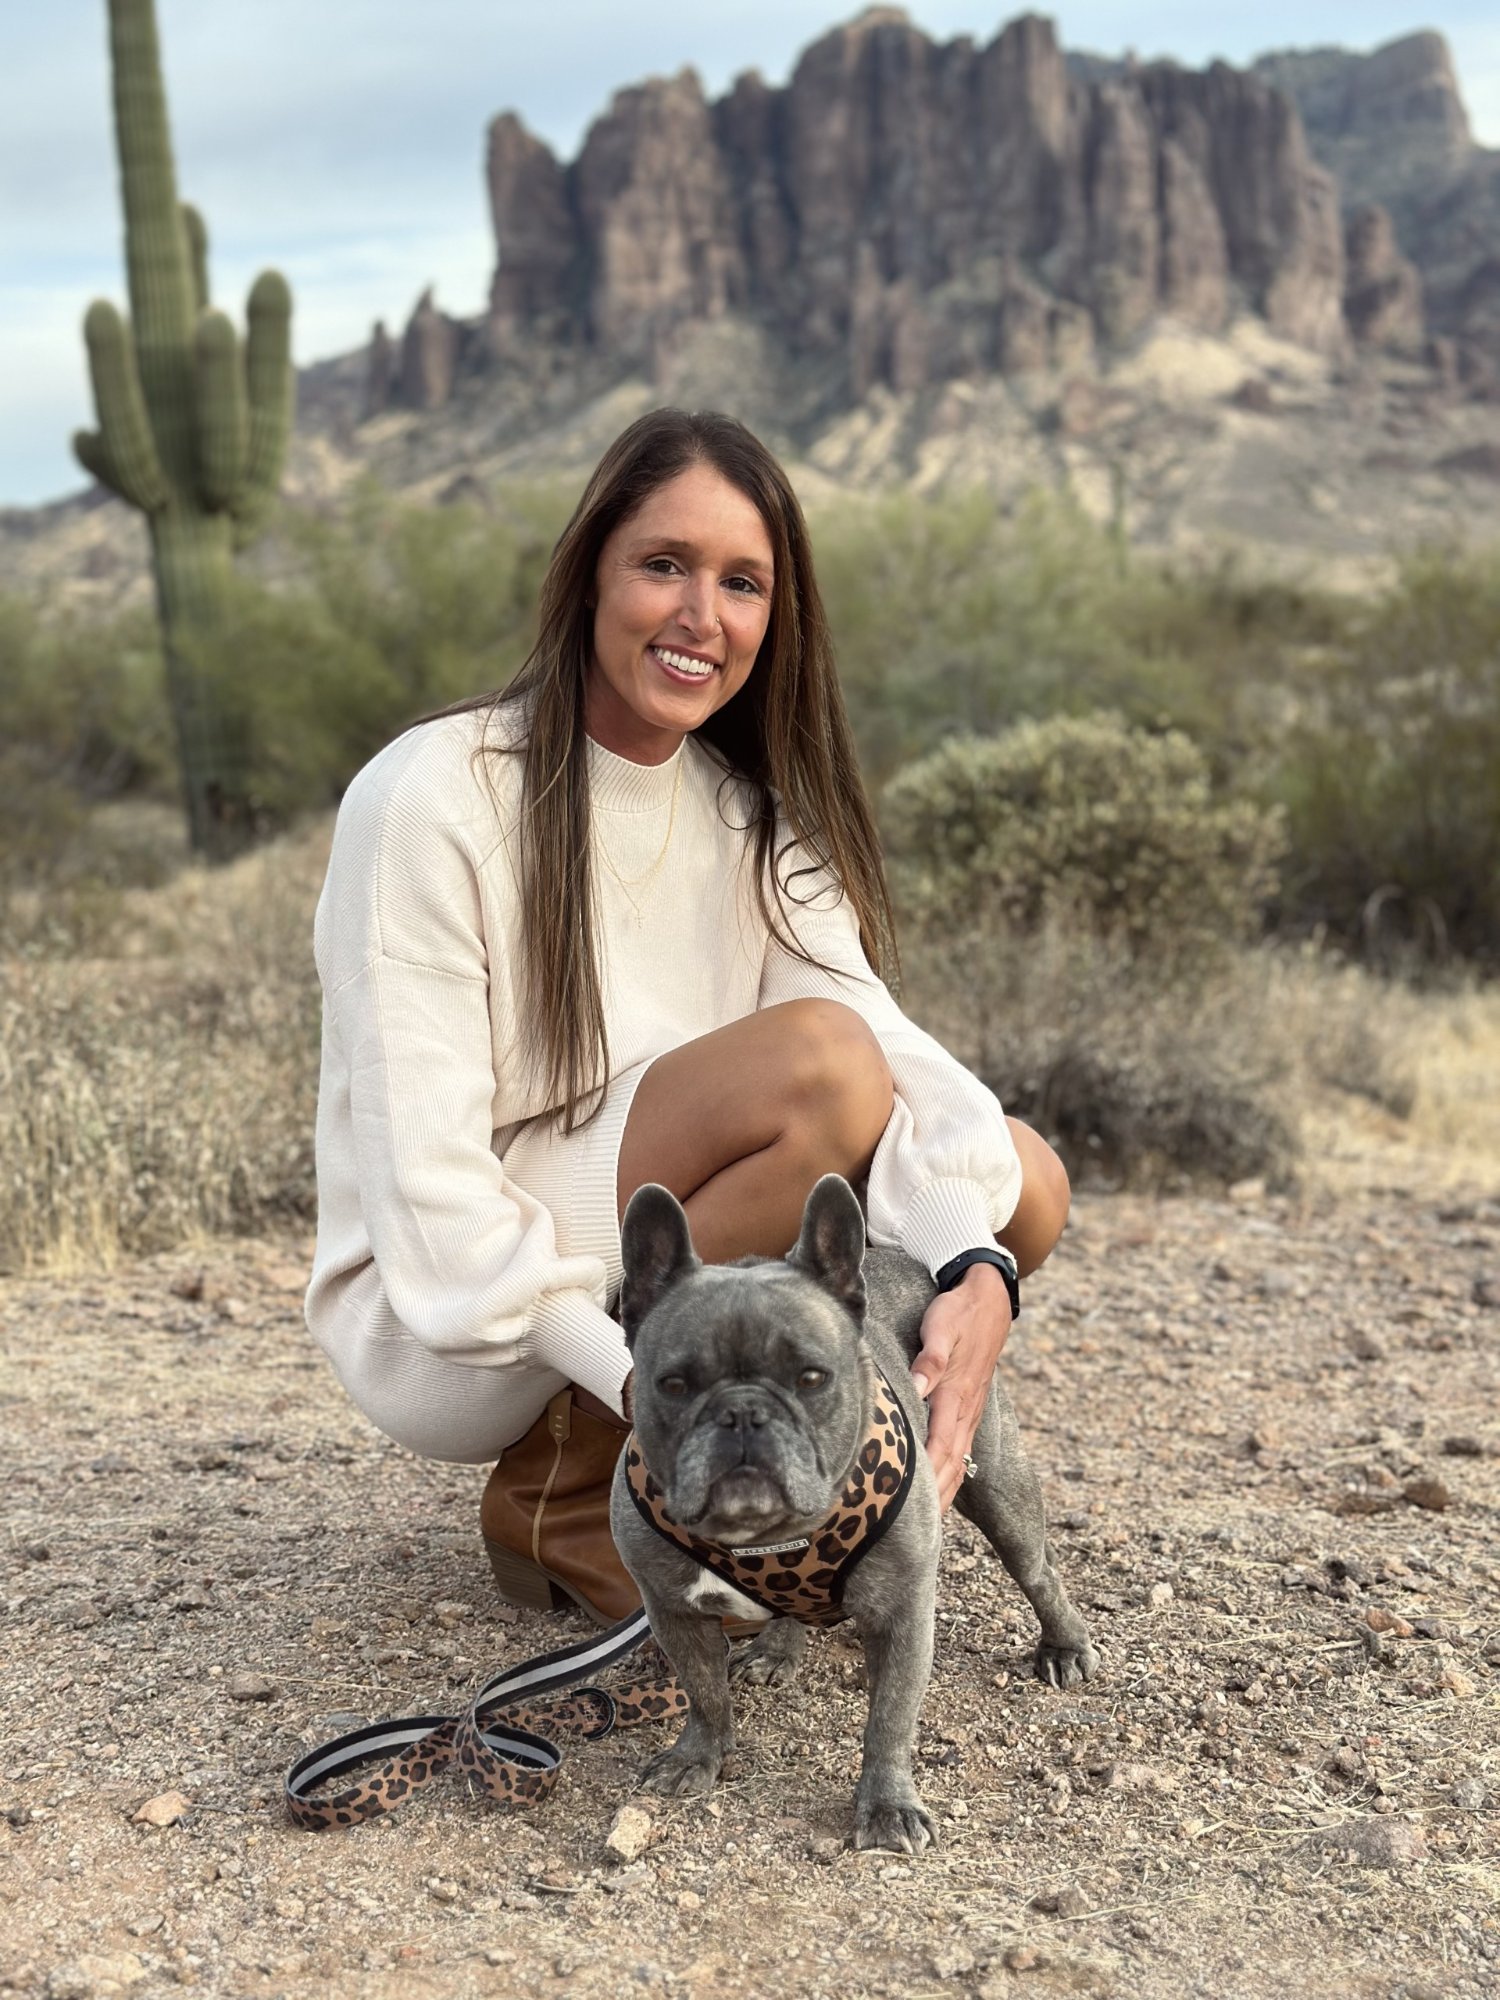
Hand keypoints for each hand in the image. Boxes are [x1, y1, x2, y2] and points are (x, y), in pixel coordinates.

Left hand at [910, 1263, 1013, 1513]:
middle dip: (935, 1499)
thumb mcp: (940, 1327)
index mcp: (956, 1395)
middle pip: (950, 1464)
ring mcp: (971, 1411)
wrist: (988, 1298)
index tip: (913, 1507)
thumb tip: (917, 1387)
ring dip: (945, 1492)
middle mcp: (966, 1410)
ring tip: (930, 1524)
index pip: (940, 1447)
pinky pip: (961, 1449)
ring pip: (958, 1461)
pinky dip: (953, 1474)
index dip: (927, 1480)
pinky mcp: (970, 1407)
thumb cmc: (958, 1312)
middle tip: (917, 1533)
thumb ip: (930, 1358)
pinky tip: (944, 1488)